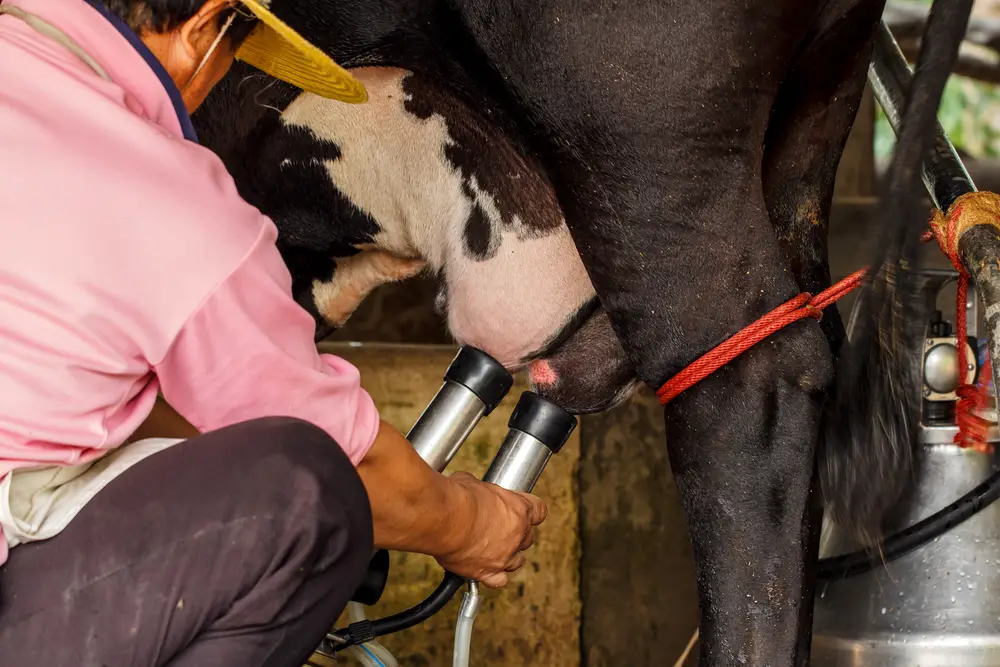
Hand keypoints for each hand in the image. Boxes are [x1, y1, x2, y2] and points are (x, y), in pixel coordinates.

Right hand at [434, 472, 547, 588]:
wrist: (444, 519)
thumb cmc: (458, 498)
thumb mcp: (473, 483)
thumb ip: (481, 491)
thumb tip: (471, 489)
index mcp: (519, 508)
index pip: (539, 511)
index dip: (531, 511)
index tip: (522, 510)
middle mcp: (517, 534)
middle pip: (528, 538)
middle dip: (517, 535)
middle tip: (501, 530)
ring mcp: (505, 556)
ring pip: (517, 561)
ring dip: (509, 557)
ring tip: (494, 551)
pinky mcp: (488, 572)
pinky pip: (499, 580)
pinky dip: (494, 577)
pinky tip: (485, 570)